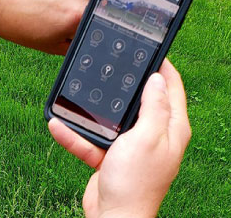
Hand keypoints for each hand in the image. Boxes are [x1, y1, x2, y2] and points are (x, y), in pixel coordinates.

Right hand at [48, 59, 190, 217]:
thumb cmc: (135, 182)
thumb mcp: (147, 137)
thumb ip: (154, 107)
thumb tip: (158, 80)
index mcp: (171, 129)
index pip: (172, 89)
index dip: (163, 68)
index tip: (151, 49)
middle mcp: (155, 136)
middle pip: (141, 101)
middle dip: (125, 85)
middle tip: (113, 63)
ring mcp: (132, 148)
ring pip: (111, 120)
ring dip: (93, 112)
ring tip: (78, 93)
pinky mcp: (111, 160)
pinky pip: (91, 141)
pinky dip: (75, 135)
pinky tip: (58, 124)